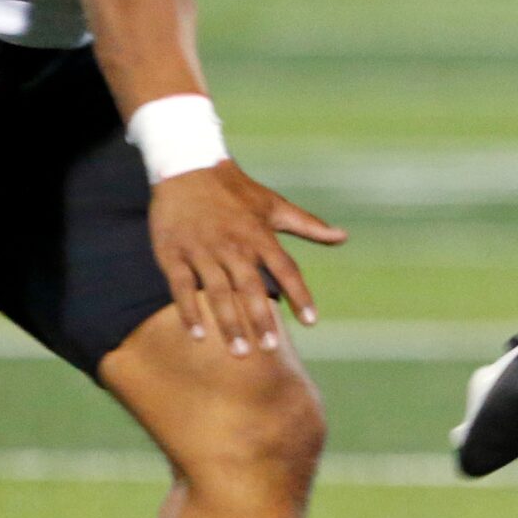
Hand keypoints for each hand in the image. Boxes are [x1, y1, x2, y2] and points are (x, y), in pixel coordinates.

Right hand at [149, 162, 346, 356]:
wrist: (187, 166)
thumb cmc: (236, 190)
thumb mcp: (275, 205)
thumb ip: (309, 225)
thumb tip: (344, 237)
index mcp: (259, 234)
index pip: (285, 268)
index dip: (299, 295)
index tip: (311, 321)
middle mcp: (233, 245)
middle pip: (249, 287)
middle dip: (260, 318)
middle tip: (270, 348)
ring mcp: (202, 250)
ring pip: (217, 292)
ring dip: (228, 323)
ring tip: (240, 352)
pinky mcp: (173, 254)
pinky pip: (181, 287)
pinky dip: (189, 311)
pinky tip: (198, 335)